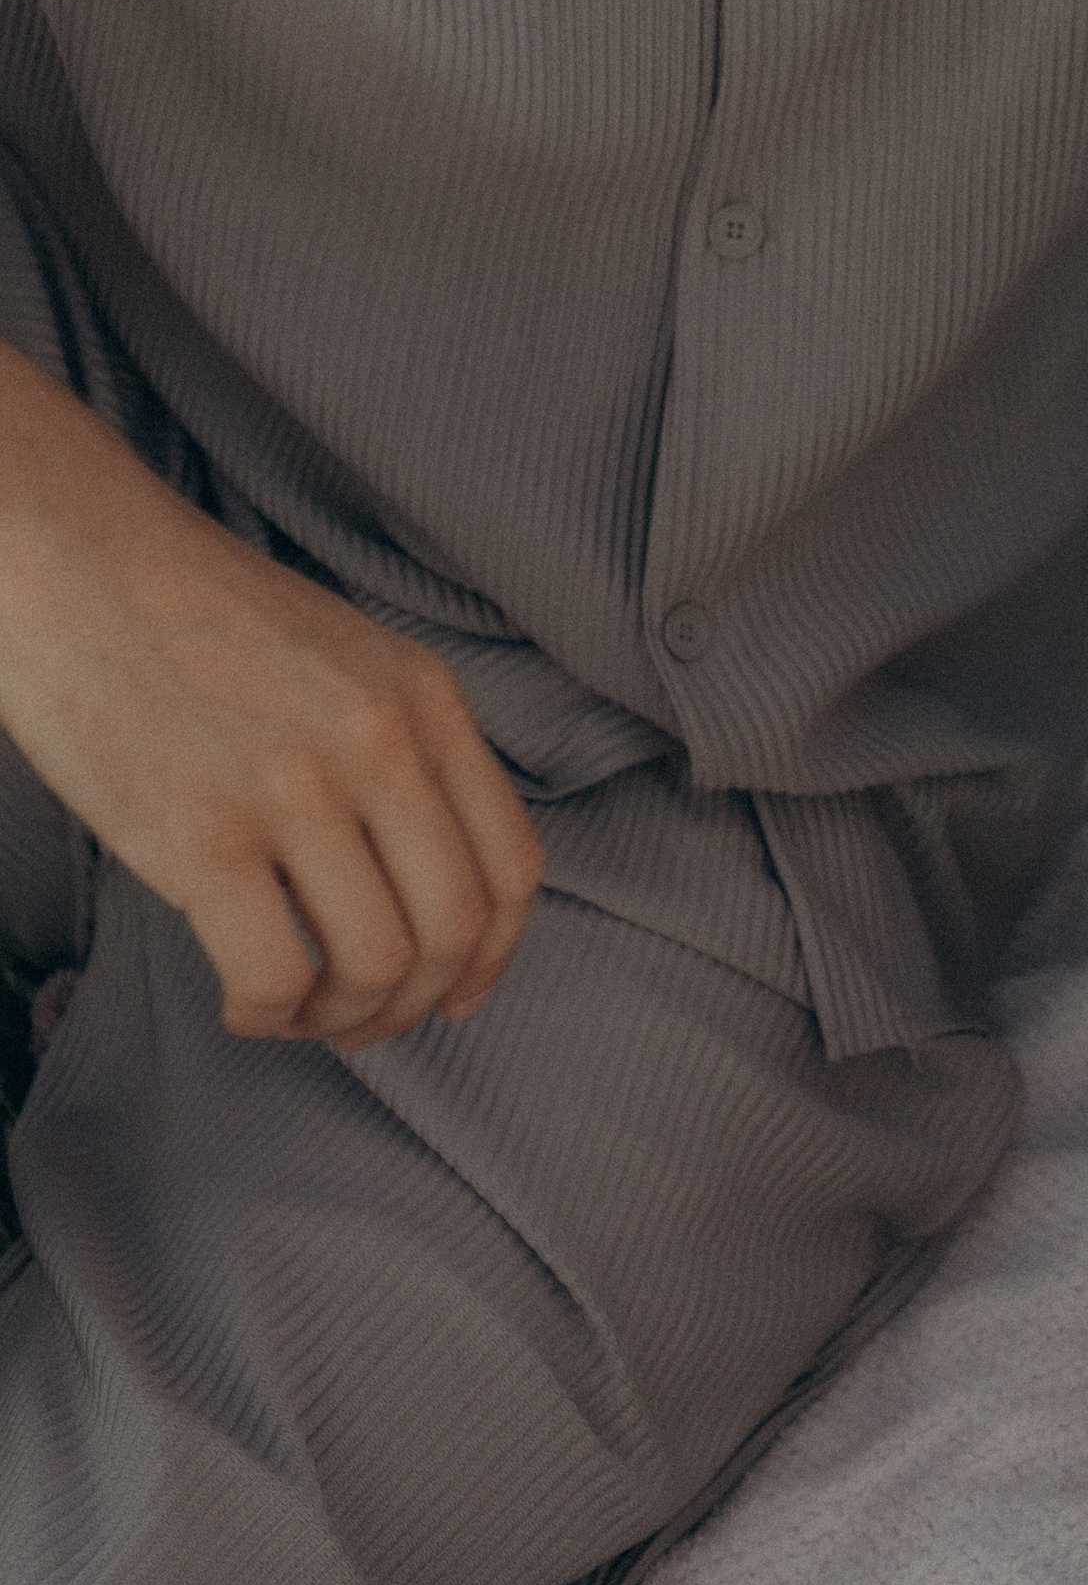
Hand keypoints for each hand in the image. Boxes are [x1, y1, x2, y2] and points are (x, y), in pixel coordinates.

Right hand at [0, 346, 543, 1049]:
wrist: (79, 564)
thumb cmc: (202, 617)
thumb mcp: (349, 656)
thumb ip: (403, 748)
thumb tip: (431, 879)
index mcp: (425, 697)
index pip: (511, 865)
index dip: (493, 956)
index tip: (455, 996)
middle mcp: (381, 742)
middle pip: (454, 930)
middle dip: (414, 1004)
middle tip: (360, 1020)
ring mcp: (296, 789)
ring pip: (375, 966)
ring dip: (341, 1019)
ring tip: (295, 1007)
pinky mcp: (203, 836)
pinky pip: (273, 976)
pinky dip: (267, 1016)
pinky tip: (241, 999)